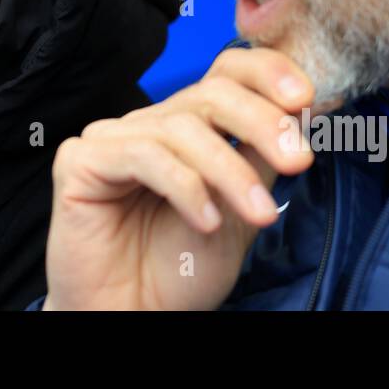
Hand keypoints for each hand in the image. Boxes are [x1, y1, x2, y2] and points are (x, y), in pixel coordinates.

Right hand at [43, 46, 315, 309]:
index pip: (226, 72)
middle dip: (263, 122)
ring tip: (260, 215)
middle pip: (210, 93)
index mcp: (189, 126)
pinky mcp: (80, 160)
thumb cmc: (182, 270)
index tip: (309, 98)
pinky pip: (142, 155)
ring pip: (182, 129)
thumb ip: (263, 157)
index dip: (267, 72)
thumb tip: (304, 108)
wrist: (136, 317)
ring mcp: (112, 138)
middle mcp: (150, 124)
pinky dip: (185, 186)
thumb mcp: (243, 208)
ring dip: (231, 171)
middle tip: (299, 160)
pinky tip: (206, 220)